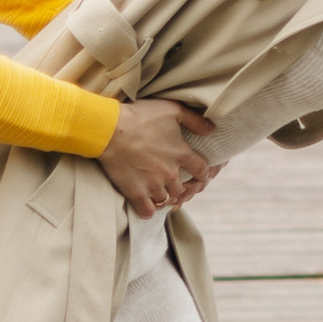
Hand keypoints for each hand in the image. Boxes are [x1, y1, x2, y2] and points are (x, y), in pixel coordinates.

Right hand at [98, 97, 216, 215]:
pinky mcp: (136, 193)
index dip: (201, 172)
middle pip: (183, 189)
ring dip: (165, 197)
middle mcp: (170, 174)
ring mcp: (153, 185)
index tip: (196, 172)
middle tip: (174, 182)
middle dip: (181, 185)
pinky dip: (149, 210)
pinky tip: (147, 203)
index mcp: (182, 154)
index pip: (202, 171)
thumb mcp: (172, 110)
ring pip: (166, 200)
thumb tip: (212, 130)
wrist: (109, 130)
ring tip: (160, 191)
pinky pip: (148, 211)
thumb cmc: (140, 117)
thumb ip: (195, 120)